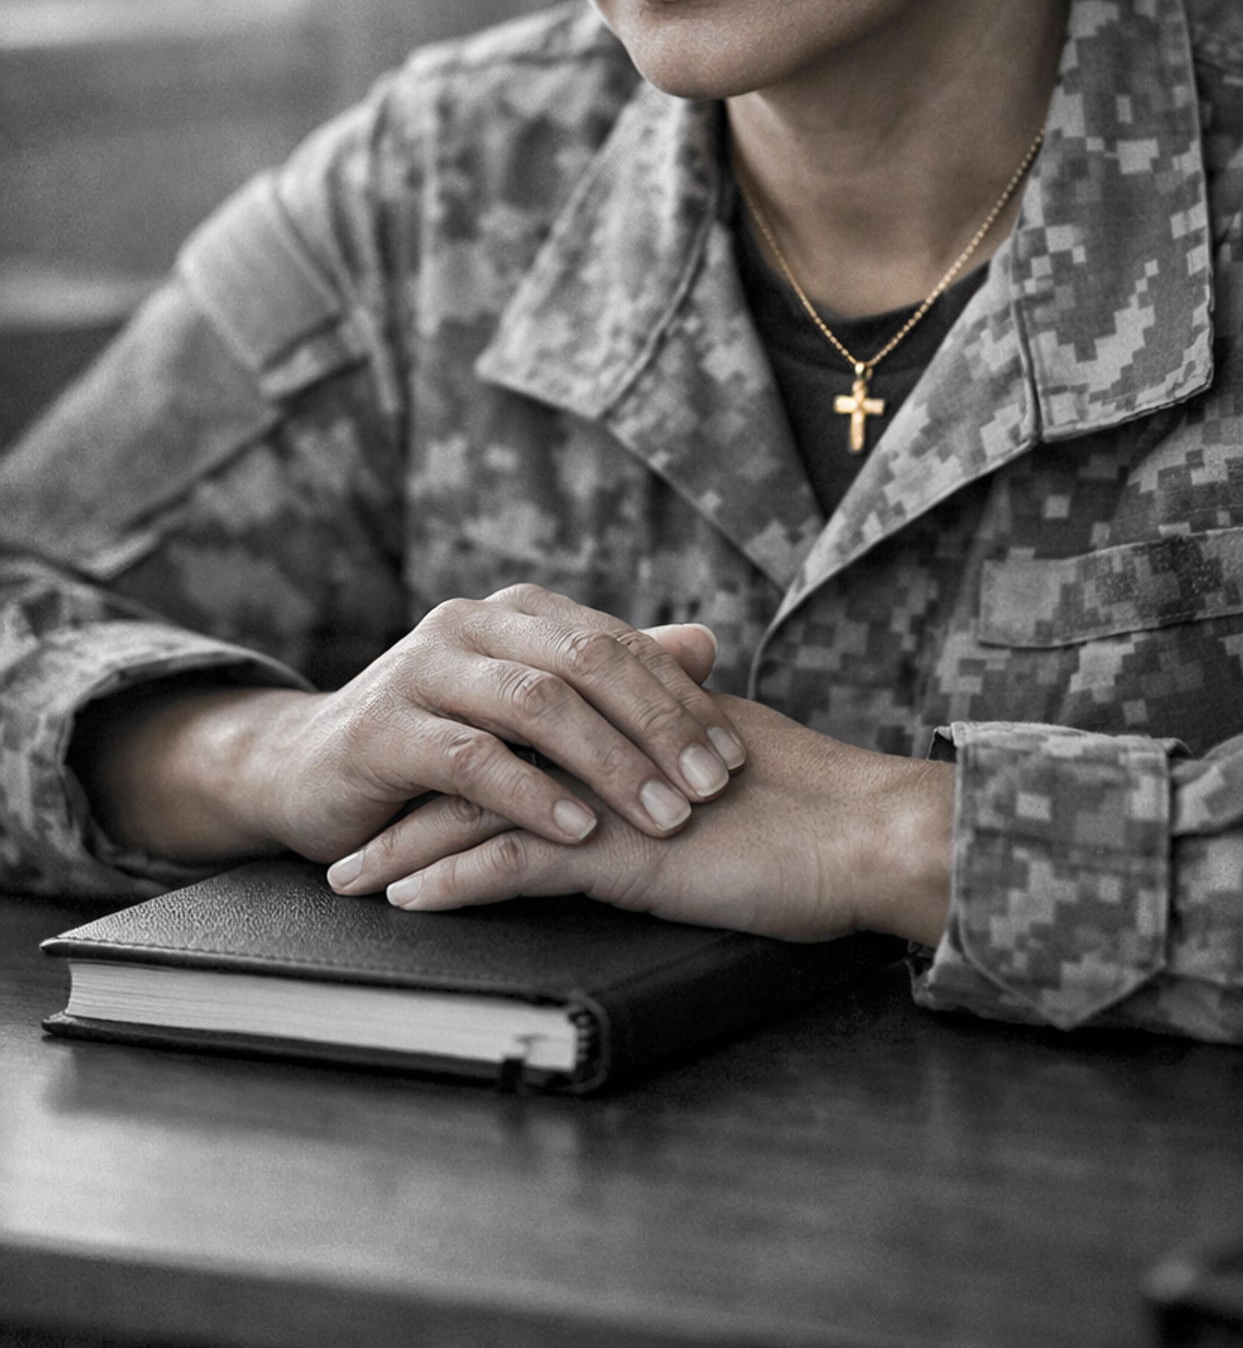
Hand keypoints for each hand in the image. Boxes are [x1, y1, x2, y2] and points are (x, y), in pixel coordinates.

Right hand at [76, 597, 744, 868]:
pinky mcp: (382, 730)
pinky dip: (532, 794)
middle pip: (587, 663)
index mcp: (516, 613)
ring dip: (609, 764)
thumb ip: (611, 671)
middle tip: (713, 787)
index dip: (682, 699)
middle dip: (660, 726)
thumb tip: (706, 643)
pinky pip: (471, 758)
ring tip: (664, 816)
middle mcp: (470, 624)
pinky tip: (578, 831)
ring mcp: (422, 671)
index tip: (735, 758)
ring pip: (537, 705)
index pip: (618, 644)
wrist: (306, 770)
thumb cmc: (435, 742)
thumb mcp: (528, 704)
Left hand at [328, 695, 955, 946]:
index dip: (461, 752)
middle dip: (405, 797)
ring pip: (479, 809)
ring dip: (404, 845)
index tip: (407, 779)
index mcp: (632, 722)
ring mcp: (607, 793)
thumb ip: (679, 750)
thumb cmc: (819, 820)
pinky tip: (406, 899)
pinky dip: (451, 880)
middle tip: (344, 829)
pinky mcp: (618, 846)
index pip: (524, 730)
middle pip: (480, 761)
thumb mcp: (729, 769)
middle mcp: (607, 746)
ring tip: (346, 875)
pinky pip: (511, 861)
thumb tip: (648, 756)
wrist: (866, 835)